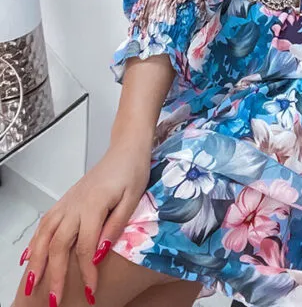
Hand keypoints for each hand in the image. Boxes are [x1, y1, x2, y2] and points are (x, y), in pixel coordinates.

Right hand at [19, 140, 151, 305]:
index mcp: (94, 205)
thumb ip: (116, 225)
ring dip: (37, 260)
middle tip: (53, 300)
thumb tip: (100, 253)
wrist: (125, 149)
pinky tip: (29, 257)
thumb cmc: (132, 171)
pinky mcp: (66, 200)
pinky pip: (45, 223)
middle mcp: (75, 205)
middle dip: (54, 275)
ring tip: (32, 283)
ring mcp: (68, 202)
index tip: (90, 292)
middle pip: (59, 245)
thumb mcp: (133, 198)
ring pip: (45, 234)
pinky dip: (34, 241)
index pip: (86, 247)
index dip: (86, 273)